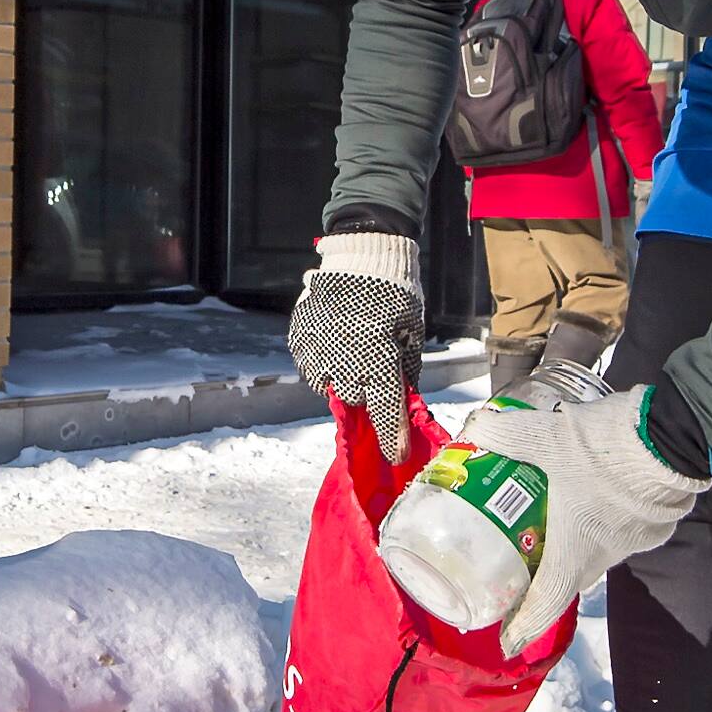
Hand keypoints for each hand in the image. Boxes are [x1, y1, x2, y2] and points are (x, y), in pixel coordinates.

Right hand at [290, 234, 424, 462]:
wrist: (360, 255)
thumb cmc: (396, 294)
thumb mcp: (411, 334)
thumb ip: (406, 371)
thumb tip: (405, 402)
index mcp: (378, 360)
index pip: (386, 411)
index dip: (392, 437)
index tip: (395, 456)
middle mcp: (344, 361)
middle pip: (355, 400)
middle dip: (367, 393)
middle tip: (374, 373)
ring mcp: (317, 352)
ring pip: (330, 385)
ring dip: (344, 377)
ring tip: (354, 351)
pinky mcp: (300, 341)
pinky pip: (312, 366)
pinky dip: (325, 362)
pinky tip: (336, 341)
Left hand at [448, 382, 706, 652]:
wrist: (675, 435)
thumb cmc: (604, 450)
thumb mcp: (544, 436)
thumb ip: (505, 433)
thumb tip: (475, 428)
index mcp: (575, 550)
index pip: (545, 604)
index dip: (523, 626)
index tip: (508, 642)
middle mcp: (606, 555)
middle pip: (569, 576)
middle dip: (545, 576)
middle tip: (521, 564)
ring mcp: (637, 541)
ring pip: (598, 551)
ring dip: (577, 542)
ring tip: (557, 521)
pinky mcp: (658, 523)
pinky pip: (623, 530)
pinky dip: (604, 520)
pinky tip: (595, 494)